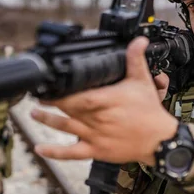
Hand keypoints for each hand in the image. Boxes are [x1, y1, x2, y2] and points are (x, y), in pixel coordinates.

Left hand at [31, 37, 178, 166]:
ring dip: (48, 120)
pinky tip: (39, 148)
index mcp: (108, 101)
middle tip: (38, 95)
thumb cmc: (150, 111)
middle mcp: (99, 119)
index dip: (64, 93)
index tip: (51, 85)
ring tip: (34, 113)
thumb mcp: (143, 82)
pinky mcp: (96, 151)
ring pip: (67, 128)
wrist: (159, 141)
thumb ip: (135, 59)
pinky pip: (72, 153)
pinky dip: (54, 152)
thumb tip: (138, 40)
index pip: (81, 96)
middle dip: (52, 102)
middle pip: (69, 109)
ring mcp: (96, 136)